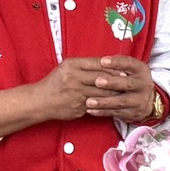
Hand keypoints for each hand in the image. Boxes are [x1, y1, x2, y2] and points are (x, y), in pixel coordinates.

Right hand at [32, 57, 155, 122]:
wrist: (40, 101)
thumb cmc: (56, 82)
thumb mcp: (68, 67)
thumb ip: (87, 65)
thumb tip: (110, 65)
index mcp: (72, 65)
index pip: (99, 63)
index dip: (114, 67)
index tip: (125, 70)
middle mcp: (74, 78)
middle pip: (102, 78)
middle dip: (117, 81)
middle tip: (129, 83)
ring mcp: (76, 93)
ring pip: (102, 93)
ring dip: (115, 94)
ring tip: (125, 93)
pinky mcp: (77, 107)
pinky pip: (96, 105)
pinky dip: (106, 104)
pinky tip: (114, 104)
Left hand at [84, 56, 158, 122]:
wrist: (147, 100)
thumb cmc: (131, 80)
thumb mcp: (130, 70)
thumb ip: (117, 66)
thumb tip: (99, 62)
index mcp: (141, 70)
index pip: (130, 64)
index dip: (117, 62)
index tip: (102, 61)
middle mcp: (143, 85)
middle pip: (128, 84)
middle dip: (112, 83)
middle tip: (97, 82)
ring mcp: (139, 100)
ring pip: (121, 101)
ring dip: (104, 102)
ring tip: (89, 102)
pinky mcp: (133, 113)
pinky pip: (116, 113)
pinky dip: (103, 112)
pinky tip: (91, 110)